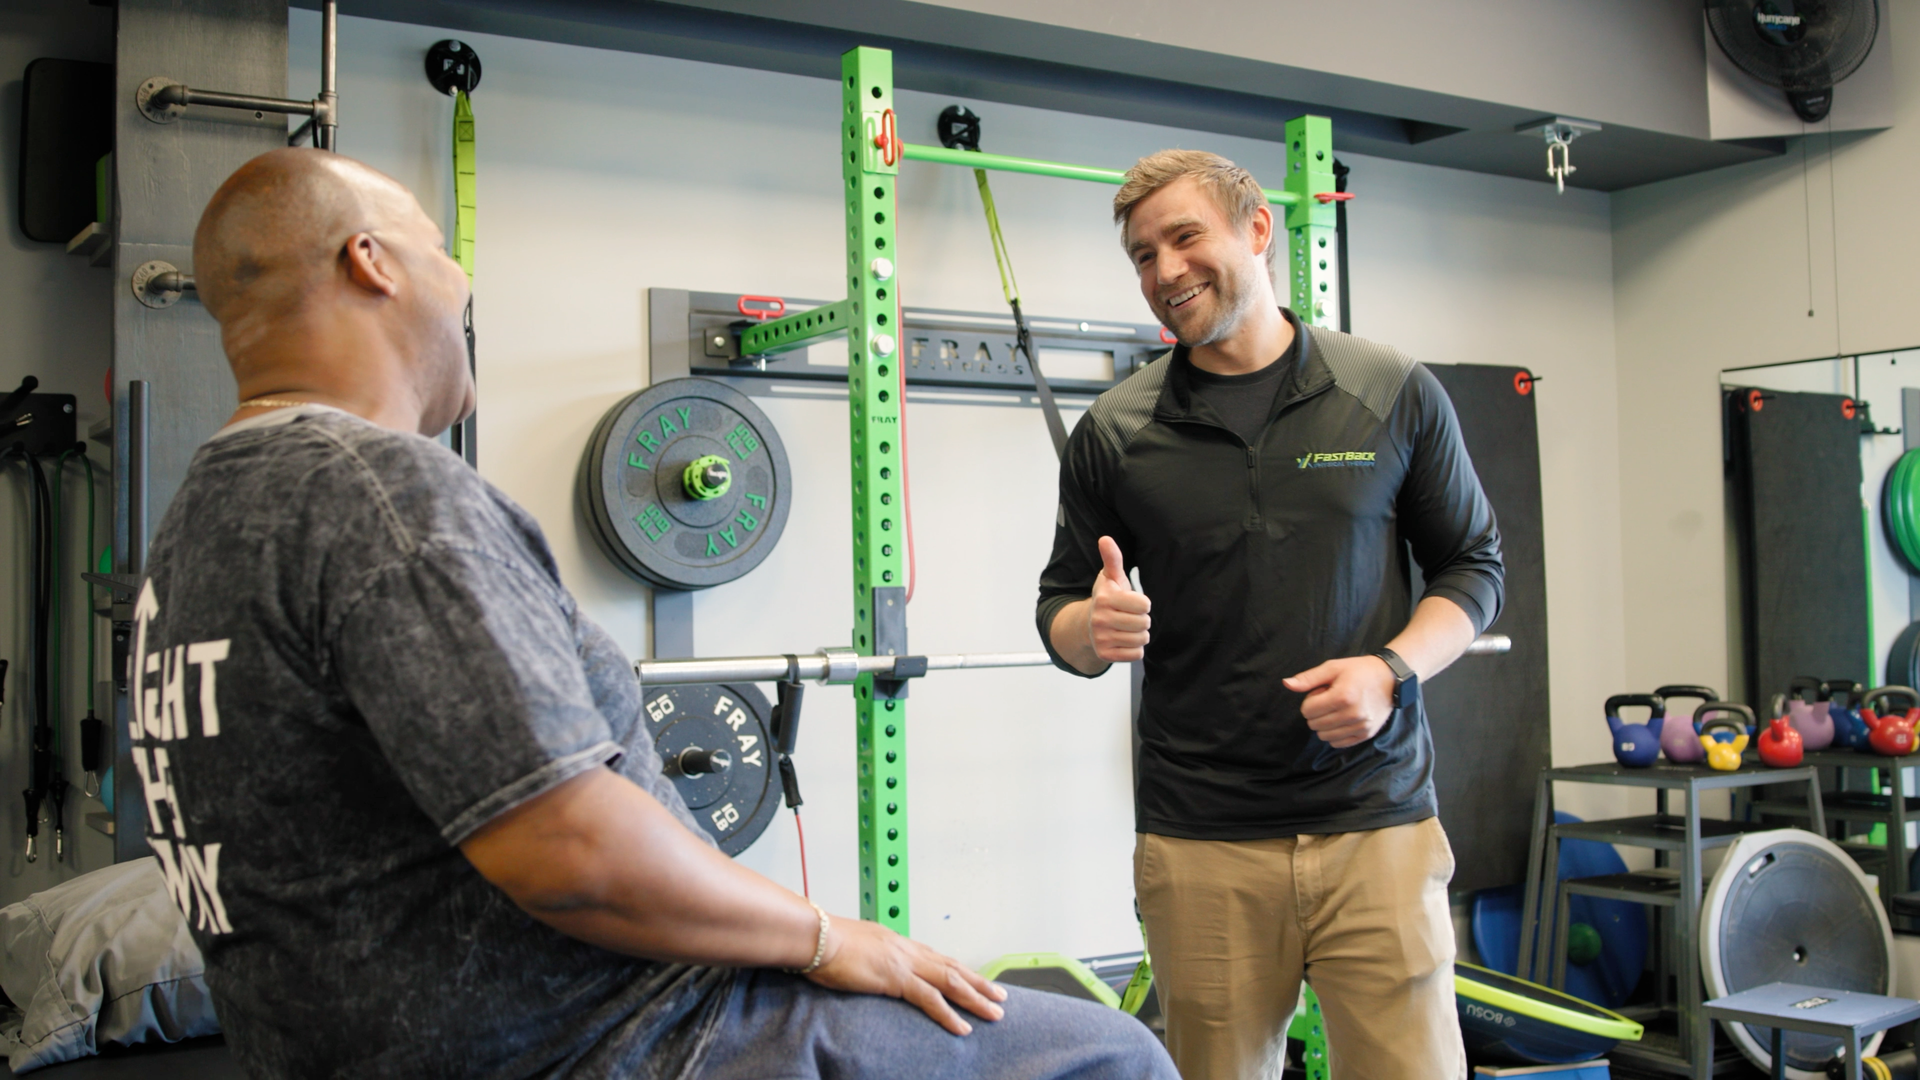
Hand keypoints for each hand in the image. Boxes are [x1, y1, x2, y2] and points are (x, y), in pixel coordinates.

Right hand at [807, 916, 1007, 1034]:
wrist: (816, 936)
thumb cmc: (825, 942)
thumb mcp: (854, 948)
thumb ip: (869, 957)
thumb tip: (869, 965)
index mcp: (898, 942)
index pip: (937, 957)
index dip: (959, 970)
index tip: (975, 979)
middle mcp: (907, 949)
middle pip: (952, 967)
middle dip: (978, 983)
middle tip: (1000, 996)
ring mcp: (905, 963)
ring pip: (951, 982)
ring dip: (976, 998)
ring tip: (994, 1013)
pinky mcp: (897, 979)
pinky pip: (930, 999)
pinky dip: (949, 1014)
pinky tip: (963, 1027)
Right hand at [1088, 536, 1150, 661]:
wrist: (1088, 625)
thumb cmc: (1107, 598)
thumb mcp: (1111, 577)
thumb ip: (1112, 558)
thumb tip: (1105, 538)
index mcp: (1104, 599)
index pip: (1144, 604)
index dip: (1143, 603)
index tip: (1132, 602)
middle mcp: (1100, 619)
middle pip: (1145, 623)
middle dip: (1142, 619)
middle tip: (1130, 616)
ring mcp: (1101, 639)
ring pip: (1142, 640)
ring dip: (1139, 634)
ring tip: (1127, 628)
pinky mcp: (1105, 655)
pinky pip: (1137, 655)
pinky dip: (1135, 649)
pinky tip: (1124, 640)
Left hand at [1283, 656, 1396, 748]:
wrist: (1390, 679)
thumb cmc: (1359, 671)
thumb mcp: (1333, 668)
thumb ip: (1308, 678)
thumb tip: (1286, 684)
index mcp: (1343, 696)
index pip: (1307, 710)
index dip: (1310, 700)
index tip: (1322, 692)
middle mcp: (1353, 714)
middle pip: (1314, 724)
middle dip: (1316, 712)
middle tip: (1330, 700)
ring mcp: (1361, 726)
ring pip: (1324, 736)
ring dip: (1324, 724)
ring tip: (1337, 709)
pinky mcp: (1366, 734)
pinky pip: (1338, 743)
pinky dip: (1335, 734)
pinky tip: (1342, 720)